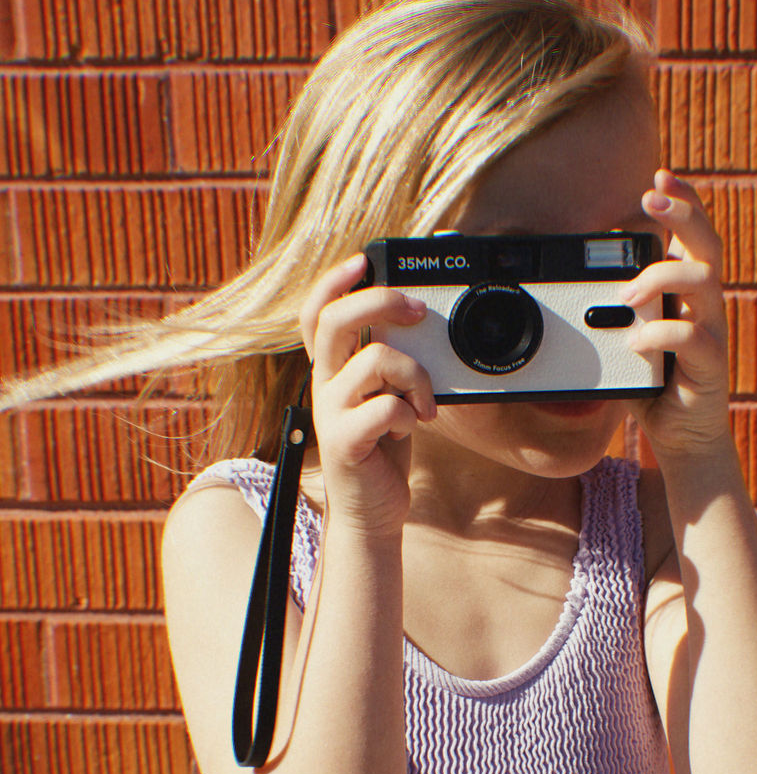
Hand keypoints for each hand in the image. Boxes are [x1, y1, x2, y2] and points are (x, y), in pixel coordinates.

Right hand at [299, 254, 435, 532]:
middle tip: (418, 312)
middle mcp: (323, 384)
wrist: (371, 513)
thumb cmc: (382, 450)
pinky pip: (385, 408)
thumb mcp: (386, 396)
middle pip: (336, 318)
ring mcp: (330, 413)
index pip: (317, 312)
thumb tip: (416, 322)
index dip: (333, 281)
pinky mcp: (344, 442)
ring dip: (415, 375)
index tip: (364, 260)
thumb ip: (390, 363)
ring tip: (423, 402)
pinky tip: (411, 428)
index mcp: (332, 369)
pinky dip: (409, 414)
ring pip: (374, 360)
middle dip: (382, 302)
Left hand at [624, 170, 730, 457]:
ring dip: (661, 276)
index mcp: (686, 289)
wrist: (681, 436)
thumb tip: (567, 287)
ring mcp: (713, 331)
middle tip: (651, 195)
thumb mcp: (624, 334)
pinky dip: (660, 334)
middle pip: (708, 242)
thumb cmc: (652, 382)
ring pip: (703, 281)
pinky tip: (636, 342)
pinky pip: (693, 338)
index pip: (693, 232)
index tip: (658, 175)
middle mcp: (705, 303)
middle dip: (682, 212)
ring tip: (626, 294)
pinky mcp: (712, 365)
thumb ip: (608, 307)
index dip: (683, 199)